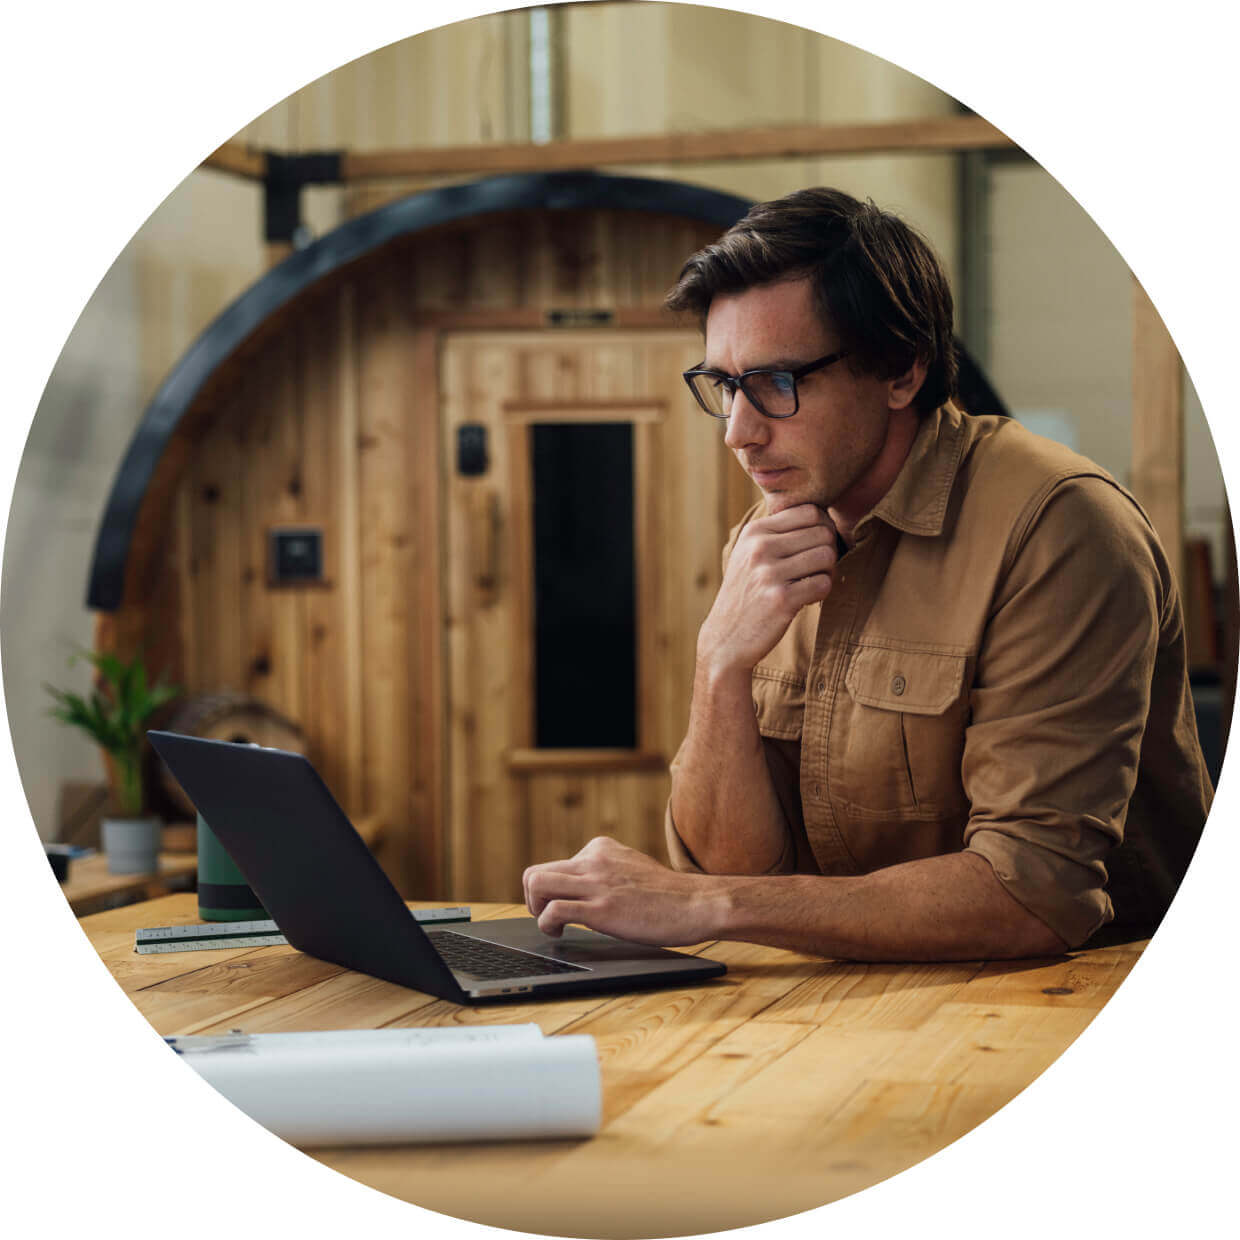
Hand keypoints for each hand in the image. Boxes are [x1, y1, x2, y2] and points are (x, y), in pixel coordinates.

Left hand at [522, 837, 723, 944]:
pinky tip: (560, 934)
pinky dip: (547, 924)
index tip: (562, 905)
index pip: (554, 864)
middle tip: (547, 917)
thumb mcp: (631, 866)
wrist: (696, 903)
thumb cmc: (668, 894)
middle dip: (532, 900)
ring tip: (552, 926)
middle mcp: (594, 860)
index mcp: (600, 848)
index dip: (551, 890)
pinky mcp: (600, 909)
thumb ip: (607, 869)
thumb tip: (586, 882)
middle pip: (535, 873)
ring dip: (534, 909)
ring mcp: (596, 883)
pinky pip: (553, 910)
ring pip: (536, 884)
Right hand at [697, 504, 837, 672]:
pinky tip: (806, 600)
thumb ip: (777, 532)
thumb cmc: (746, 594)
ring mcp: (769, 574)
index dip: (822, 527)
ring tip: (811, 583)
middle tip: (816, 570)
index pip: (810, 511)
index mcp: (754, 532)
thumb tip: (822, 515)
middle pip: (823, 533)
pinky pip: (824, 584)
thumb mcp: (749, 555)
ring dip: (827, 572)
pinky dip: (821, 593)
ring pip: (827, 556)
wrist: (726, 639)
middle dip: (828, 551)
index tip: (814, 547)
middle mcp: (760, 548)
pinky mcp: (781, 600)